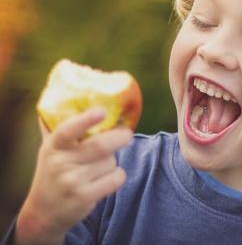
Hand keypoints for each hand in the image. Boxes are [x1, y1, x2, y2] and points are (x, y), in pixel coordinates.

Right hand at [15, 108, 131, 244]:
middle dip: (120, 137)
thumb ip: (56, 128)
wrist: (43, 213)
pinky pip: (116, 179)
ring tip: (102, 165)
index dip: (85, 120)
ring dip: (113, 161)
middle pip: (101, 146)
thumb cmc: (52, 173)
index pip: (67, 130)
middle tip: (127, 134)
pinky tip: (109, 177)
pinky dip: (119, 175)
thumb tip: (58, 98)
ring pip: (110, 162)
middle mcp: (61, 163)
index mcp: (54, 146)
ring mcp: (73, 181)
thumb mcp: (49, 150)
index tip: (102, 111)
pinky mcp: (85, 197)